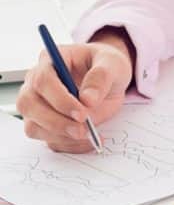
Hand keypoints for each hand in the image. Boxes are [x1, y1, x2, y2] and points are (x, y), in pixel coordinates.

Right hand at [16, 40, 132, 152]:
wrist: (110, 80)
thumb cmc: (106, 65)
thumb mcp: (112, 63)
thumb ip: (101, 77)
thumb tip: (88, 99)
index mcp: (50, 60)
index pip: (43, 80)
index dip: (59, 99)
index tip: (82, 113)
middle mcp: (36, 82)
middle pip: (29, 104)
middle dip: (56, 122)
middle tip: (83, 129)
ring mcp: (37, 105)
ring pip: (33, 126)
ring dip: (60, 136)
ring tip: (88, 134)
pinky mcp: (44, 124)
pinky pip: (48, 140)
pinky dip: (68, 145)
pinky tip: (88, 140)